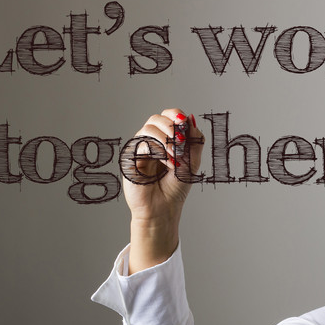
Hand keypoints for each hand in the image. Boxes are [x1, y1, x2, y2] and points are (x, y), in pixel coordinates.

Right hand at [125, 108, 204, 272]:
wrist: (162, 209)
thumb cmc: (176, 188)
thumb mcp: (192, 162)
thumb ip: (195, 141)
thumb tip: (191, 119)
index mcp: (165, 139)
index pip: (168, 117)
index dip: (175, 115)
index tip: (184, 122)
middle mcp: (150, 141)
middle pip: (156, 119)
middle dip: (171, 127)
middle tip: (181, 141)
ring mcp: (139, 149)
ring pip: (149, 129)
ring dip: (166, 140)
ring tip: (176, 157)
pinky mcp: (130, 158)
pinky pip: (142, 144)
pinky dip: (159, 151)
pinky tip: (169, 164)